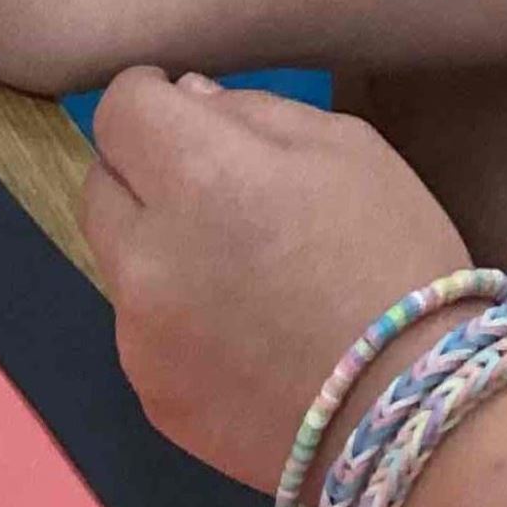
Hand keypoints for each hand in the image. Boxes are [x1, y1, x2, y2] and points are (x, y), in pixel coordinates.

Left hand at [81, 69, 468, 491]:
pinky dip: (174, 320)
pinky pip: (141, 331)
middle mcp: (143, 253)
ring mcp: (135, 329)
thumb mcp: (349, 152)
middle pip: (99, 184)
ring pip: (116, 261)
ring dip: (155, 250)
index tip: (170, 106)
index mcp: (196, 178)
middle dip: (140, 174)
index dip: (142, 98)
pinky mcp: (146, 388)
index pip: (118, 111)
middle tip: (209, 191)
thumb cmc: (393, 262)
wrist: (407, 408)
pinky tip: (240, 335)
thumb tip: (184, 99)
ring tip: (239, 274)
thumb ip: (253, 113)